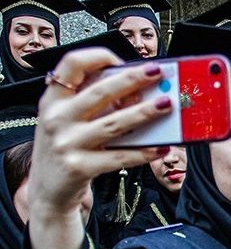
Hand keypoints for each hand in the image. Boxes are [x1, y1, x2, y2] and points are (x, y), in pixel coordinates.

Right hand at [29, 48, 171, 216]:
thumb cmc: (65, 150)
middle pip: (100, 92)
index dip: (98, 56)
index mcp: (53, 100)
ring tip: (165, 105)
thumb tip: (136, 90)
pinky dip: (143, 152)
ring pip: (114, 123)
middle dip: (132, 79)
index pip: (71, 65)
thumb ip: (93, 104)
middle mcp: (56, 119)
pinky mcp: (80, 167)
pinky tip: (160, 147)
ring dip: (144, 113)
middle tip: (156, 73)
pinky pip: (119, 157)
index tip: (122, 59)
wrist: (47, 191)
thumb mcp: (67, 121)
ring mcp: (67, 144)